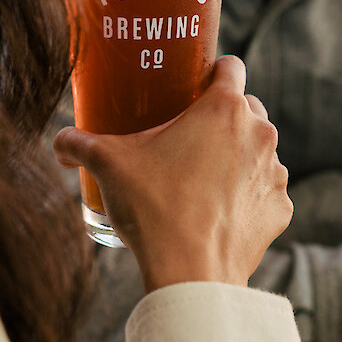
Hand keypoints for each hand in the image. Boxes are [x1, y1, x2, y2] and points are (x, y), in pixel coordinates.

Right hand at [53, 55, 292, 292]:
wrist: (190, 275)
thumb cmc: (153, 209)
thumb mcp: (108, 164)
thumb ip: (79, 143)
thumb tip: (60, 142)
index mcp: (224, 108)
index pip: (230, 66)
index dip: (212, 71)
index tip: (193, 86)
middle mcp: (260, 133)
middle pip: (246, 107)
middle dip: (222, 117)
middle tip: (187, 136)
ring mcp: (275, 172)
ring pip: (258, 149)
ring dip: (237, 155)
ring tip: (201, 176)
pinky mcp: (280, 209)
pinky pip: (265, 189)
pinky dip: (248, 195)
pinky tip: (220, 209)